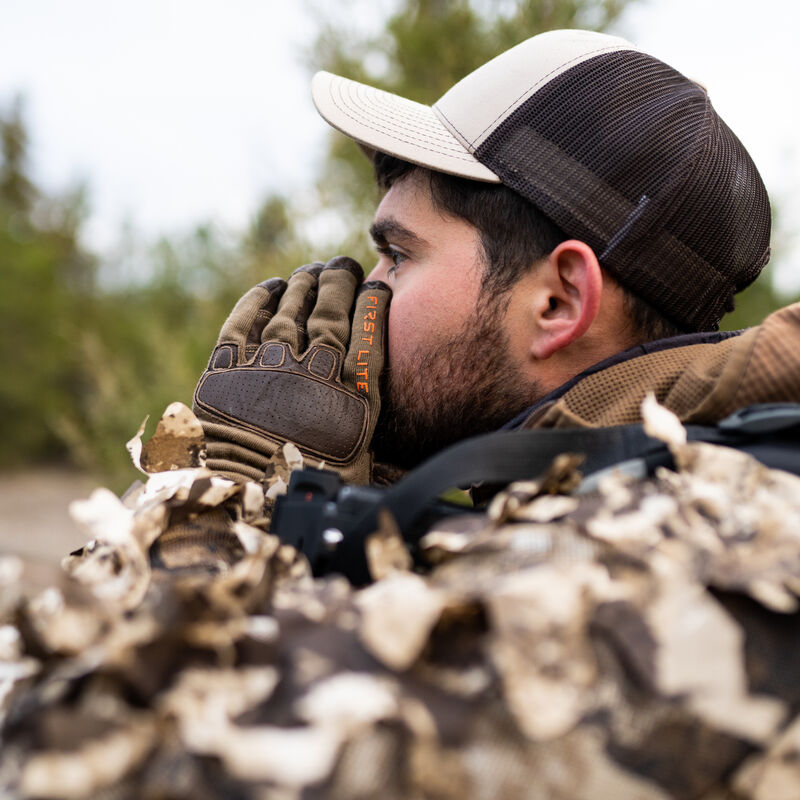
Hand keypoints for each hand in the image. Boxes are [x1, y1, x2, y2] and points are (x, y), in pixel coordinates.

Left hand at [193, 257, 390, 484]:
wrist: (244, 506)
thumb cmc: (314, 493)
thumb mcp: (363, 467)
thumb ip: (378, 435)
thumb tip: (406, 440)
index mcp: (352, 394)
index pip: (369, 329)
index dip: (373, 302)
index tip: (377, 286)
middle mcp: (313, 371)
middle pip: (330, 310)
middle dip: (340, 280)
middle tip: (344, 265)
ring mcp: (267, 366)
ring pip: (290, 309)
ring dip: (303, 284)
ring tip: (312, 271)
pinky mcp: (226, 371)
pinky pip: (243, 322)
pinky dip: (257, 300)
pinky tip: (271, 287)